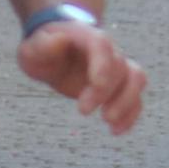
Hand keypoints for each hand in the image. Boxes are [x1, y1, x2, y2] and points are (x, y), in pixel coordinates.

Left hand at [18, 22, 144, 135]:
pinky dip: (131, 114)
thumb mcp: (32, 46)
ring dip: (127, 101)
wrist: (55, 50)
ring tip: (108, 122)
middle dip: (104, 91)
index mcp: (86, 37)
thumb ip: (43, 45)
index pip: (101, 44)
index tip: (97, 84)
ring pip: (136, 79)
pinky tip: (116, 130)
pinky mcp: (119, 85)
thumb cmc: (43, 49)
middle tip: (82, 110)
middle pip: (118, 66)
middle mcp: (107, 50)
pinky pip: (135, 97)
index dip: (103, 63)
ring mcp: (116, 67)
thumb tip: (59, 40)